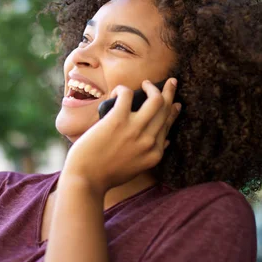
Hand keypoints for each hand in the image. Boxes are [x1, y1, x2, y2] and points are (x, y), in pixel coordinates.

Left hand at [61, 78, 181, 194]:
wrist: (85, 180)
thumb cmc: (106, 174)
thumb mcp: (137, 168)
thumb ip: (150, 154)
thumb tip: (166, 141)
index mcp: (154, 154)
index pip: (168, 126)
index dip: (173, 112)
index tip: (176, 103)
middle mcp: (149, 141)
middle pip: (166, 110)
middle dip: (170, 93)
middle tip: (170, 82)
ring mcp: (135, 130)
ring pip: (156, 99)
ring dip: (153, 88)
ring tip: (146, 84)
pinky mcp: (118, 120)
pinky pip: (127, 94)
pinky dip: (123, 89)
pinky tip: (118, 92)